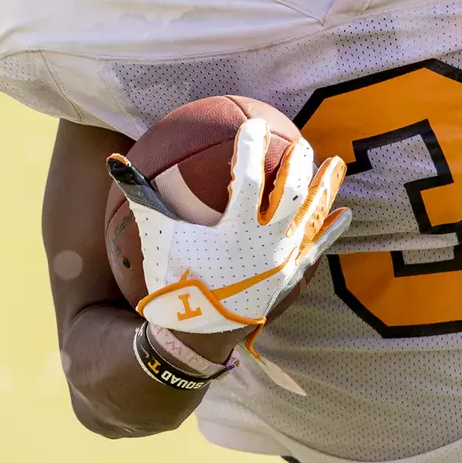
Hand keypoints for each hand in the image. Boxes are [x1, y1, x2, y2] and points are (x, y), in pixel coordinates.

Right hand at [107, 118, 350, 333]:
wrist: (197, 335)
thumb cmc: (175, 282)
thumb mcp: (157, 239)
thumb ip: (141, 199)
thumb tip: (115, 164)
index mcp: (234, 232)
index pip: (247, 180)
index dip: (250, 149)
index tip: (252, 127)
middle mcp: (266, 245)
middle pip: (291, 195)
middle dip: (299, 165)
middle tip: (301, 142)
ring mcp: (283, 263)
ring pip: (311, 218)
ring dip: (326, 189)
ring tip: (337, 163)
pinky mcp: (292, 278)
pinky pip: (318, 249)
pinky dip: (332, 231)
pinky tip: (346, 214)